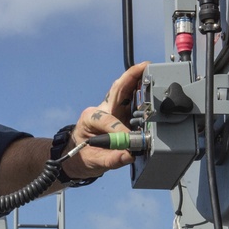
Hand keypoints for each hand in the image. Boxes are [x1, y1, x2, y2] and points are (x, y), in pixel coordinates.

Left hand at [60, 61, 148, 181]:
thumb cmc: (82, 156)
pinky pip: (131, 98)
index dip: (120, 130)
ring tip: (150, 70)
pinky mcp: (120, 114)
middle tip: (145, 67)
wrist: (77, 157)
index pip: (108, 119)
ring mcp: (111, 109)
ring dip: (137, 79)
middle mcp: (101, 109)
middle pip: (117, 90)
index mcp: (90, 117)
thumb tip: (129, 155)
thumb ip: (111, 159)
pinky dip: (140, 89)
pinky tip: (151, 85)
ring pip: (124, 90)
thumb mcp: (93, 161)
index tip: (131, 141)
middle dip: (131, 77)